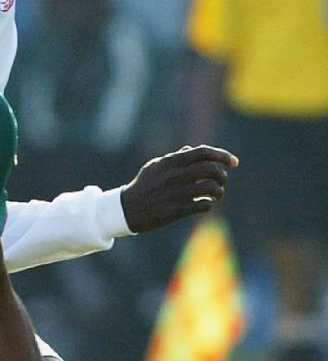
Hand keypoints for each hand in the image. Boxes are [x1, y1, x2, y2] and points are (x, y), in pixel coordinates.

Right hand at [120, 144, 237, 232]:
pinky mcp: (176, 210)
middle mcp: (174, 175)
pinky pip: (203, 204)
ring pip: (211, 188)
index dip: (222, 155)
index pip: (203, 152)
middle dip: (222, 175)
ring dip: (218, 191)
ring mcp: (175, 193)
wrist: (127, 209)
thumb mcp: (154, 167)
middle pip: (211, 169)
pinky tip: (205, 204)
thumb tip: (191, 149)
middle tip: (222, 181)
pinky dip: (209, 203)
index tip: (234, 162)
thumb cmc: (143, 187)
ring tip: (216, 194)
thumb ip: (174, 158)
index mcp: (170, 162)